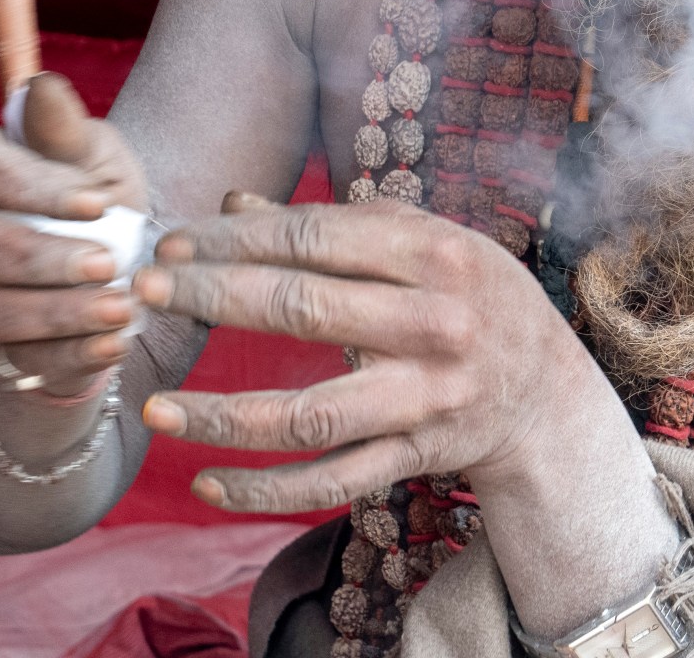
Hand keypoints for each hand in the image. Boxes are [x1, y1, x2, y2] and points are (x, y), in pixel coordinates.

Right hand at [0, 73, 149, 397]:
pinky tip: (112, 345)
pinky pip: (11, 360)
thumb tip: (42, 86)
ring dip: (56, 313)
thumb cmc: (99, 202)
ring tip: (120, 310)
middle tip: (108, 263)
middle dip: (42, 257)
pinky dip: (67, 355)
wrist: (115, 276)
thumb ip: (64, 131)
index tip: (96, 203)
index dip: (29, 187)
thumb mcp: (96, 161)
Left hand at [133, 199, 604, 511]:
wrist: (548, 392)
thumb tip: (233, 203)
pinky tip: (207, 482)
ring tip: (156, 406)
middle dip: (215, 297)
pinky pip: (331, 482)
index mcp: (436, 253)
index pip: (317, 239)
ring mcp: (426, 397)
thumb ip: (333, 226)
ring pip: (310, 414)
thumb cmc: (472, 296)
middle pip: (305, 309)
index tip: (175, 243)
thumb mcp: (425, 244)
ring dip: (223, 414)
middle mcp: (434, 324)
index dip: (238, 239)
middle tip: (146, 293)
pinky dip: (266, 490)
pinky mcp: (417, 455)